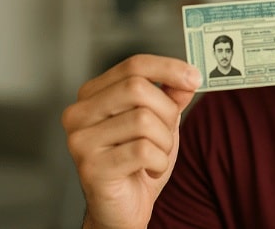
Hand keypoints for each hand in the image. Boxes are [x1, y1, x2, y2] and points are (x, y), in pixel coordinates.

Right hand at [62, 55, 201, 228]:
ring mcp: (81, 141)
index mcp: (93, 95)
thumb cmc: (138, 163)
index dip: (168, 68)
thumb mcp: (160, 122)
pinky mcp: (91, 167)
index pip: (133, 65)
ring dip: (164, 142)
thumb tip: (186, 78)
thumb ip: (171, 96)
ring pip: (143, 120)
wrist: (123, 209)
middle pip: (137, 88)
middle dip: (166, 111)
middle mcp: (79, 113)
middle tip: (167, 133)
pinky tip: (148, 170)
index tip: (195, 77)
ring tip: (155, 156)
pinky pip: (143, 151)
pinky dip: (158, 162)